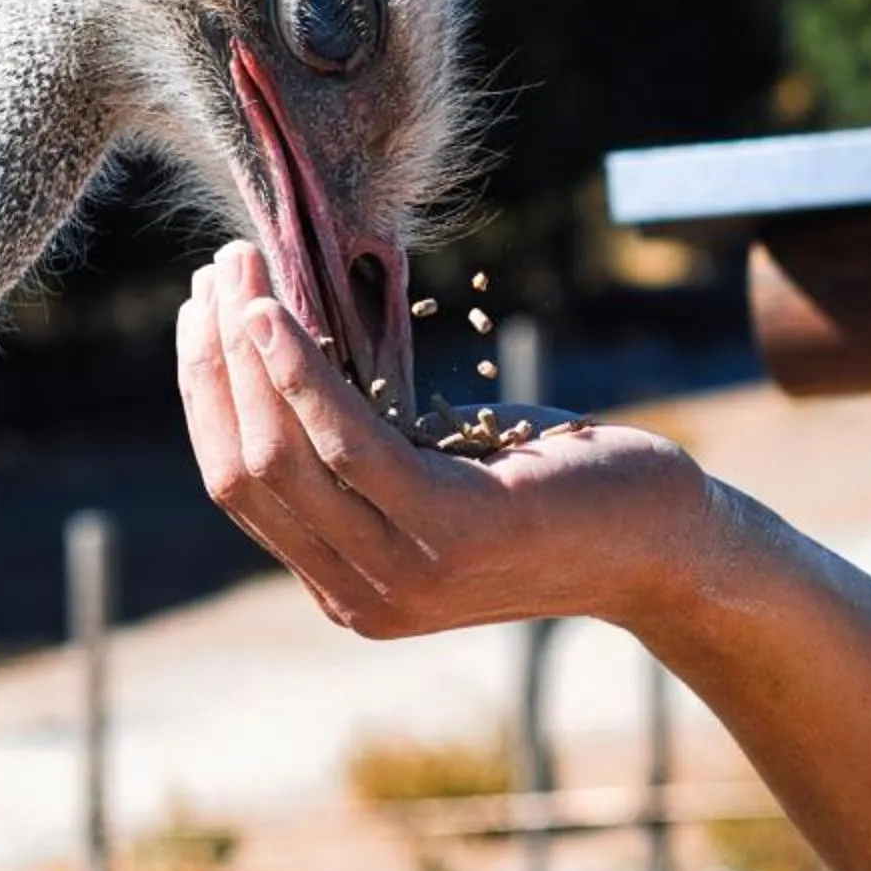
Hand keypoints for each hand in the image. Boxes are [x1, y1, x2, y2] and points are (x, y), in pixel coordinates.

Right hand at [175, 242, 712, 637]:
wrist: (668, 545)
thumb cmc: (558, 488)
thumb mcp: (441, 469)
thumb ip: (368, 445)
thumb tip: (292, 349)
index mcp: (347, 589)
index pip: (241, 489)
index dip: (208, 397)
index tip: (201, 317)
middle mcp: (361, 600)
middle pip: (243, 471)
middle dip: (213, 362)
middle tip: (216, 271)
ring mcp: (402, 577)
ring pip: (279, 457)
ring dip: (247, 352)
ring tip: (242, 270)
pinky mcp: (450, 532)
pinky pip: (346, 443)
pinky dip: (300, 374)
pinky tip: (278, 316)